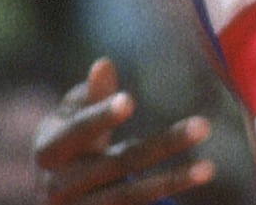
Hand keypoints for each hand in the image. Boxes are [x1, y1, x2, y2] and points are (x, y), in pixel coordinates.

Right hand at [34, 59, 215, 204]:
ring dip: (172, 181)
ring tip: (208, 168)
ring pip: (131, 195)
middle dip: (163, 145)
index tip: (130, 101)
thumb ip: (89, 96)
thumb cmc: (63, 146)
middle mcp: (59, 186)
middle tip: (204, 125)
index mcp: (47, 151)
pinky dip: (161, 200)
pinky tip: (188, 185)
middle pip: (119, 163)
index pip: (78, 132)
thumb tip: (104, 64)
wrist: (49, 200)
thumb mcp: (66, 120)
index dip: (102, 116)